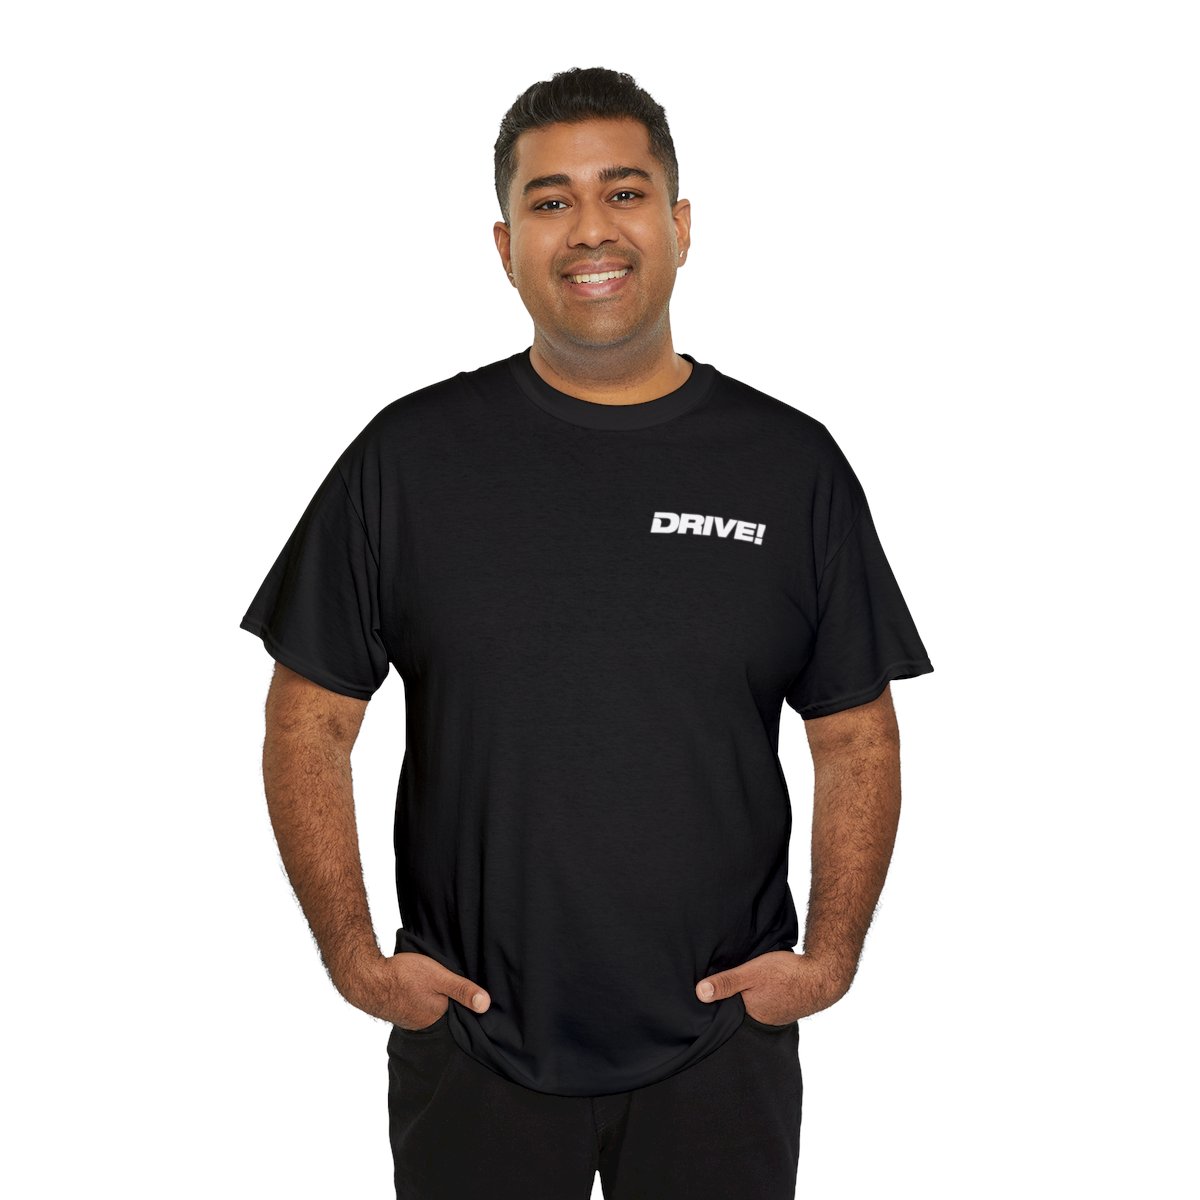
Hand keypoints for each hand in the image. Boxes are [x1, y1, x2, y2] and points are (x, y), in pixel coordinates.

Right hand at [338, 948, 491, 1029]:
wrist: (367, 978)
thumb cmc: (404, 975)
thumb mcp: (439, 977)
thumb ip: (462, 989)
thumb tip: (486, 1005)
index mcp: (437, 1017)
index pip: (458, 1013)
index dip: (464, 1003)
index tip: (471, 994)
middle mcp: (424, 1023)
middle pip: (444, 1011)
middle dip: (449, 1002)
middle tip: (453, 987)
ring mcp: (409, 1018)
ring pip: (429, 1008)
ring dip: (432, 1000)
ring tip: (435, 988)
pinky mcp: (399, 1010)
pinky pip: (415, 1006)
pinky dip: (419, 999)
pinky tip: (418, 989)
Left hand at [695, 950, 850, 1023]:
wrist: (822, 975)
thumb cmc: (786, 974)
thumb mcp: (751, 973)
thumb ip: (727, 982)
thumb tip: (699, 993)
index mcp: (749, 1014)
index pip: (724, 1013)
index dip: (714, 1004)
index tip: (700, 997)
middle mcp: (761, 1019)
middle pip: (737, 1011)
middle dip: (728, 1002)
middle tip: (716, 991)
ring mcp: (774, 1015)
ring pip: (751, 1006)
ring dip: (745, 998)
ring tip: (736, 988)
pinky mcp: (783, 1006)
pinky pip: (764, 1003)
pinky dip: (759, 996)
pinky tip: (759, 987)